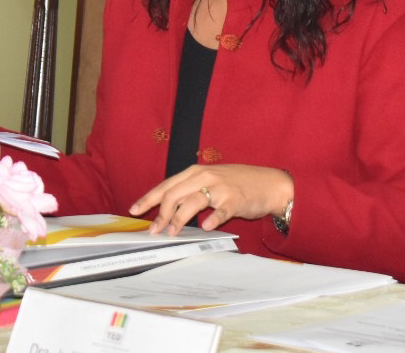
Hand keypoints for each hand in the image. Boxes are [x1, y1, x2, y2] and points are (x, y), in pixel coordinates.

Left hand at [129, 164, 292, 234]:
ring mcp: (220, 188)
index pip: (166, 186)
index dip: (149, 199)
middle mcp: (205, 177)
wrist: (269, 184)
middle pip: (174, 195)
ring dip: (179, 219)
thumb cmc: (237, 184)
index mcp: (196, 172)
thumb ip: (190, 191)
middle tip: (154, 230)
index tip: (135, 210)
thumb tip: (167, 209)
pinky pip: (220, 211)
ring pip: (192, 202)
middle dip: (160, 214)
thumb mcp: (211, 181)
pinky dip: (212, 219)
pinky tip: (205, 228)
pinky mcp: (234, 200)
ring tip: (172, 232)